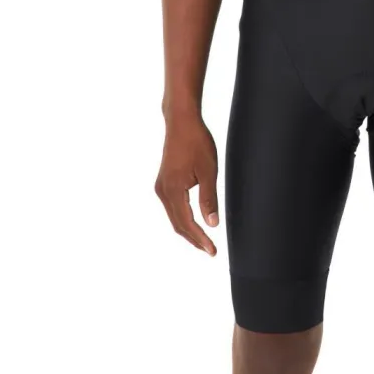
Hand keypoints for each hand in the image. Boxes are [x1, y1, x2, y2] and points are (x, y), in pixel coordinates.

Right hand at [155, 114, 219, 256]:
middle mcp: (163, 191)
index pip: (187, 223)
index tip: (212, 251)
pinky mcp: (163, 181)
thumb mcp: (208, 170)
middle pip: (177, 224)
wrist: (181, 121)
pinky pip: (172, 206)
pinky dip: (182, 217)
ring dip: (188, 229)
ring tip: (204, 240)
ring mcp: (161, 186)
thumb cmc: (197, 142)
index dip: (200, 239)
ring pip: (174, 216)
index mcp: (173, 190)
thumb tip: (212, 224)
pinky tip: (193, 220)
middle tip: (210, 250)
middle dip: (194, 239)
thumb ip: (209, 198)